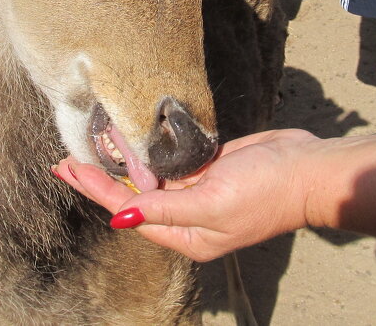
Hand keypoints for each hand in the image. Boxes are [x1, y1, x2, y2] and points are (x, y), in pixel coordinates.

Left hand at [54, 129, 321, 261]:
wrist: (311, 168)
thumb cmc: (266, 191)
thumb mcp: (211, 203)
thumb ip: (164, 208)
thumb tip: (120, 217)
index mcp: (187, 235)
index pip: (129, 211)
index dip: (96, 191)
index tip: (67, 170)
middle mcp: (188, 215)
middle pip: (133, 196)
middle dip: (100, 178)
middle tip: (64, 159)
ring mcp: (200, 190)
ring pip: (150, 177)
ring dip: (122, 163)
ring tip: (89, 146)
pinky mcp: (212, 166)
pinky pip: (171, 160)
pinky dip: (148, 151)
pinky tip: (129, 141)